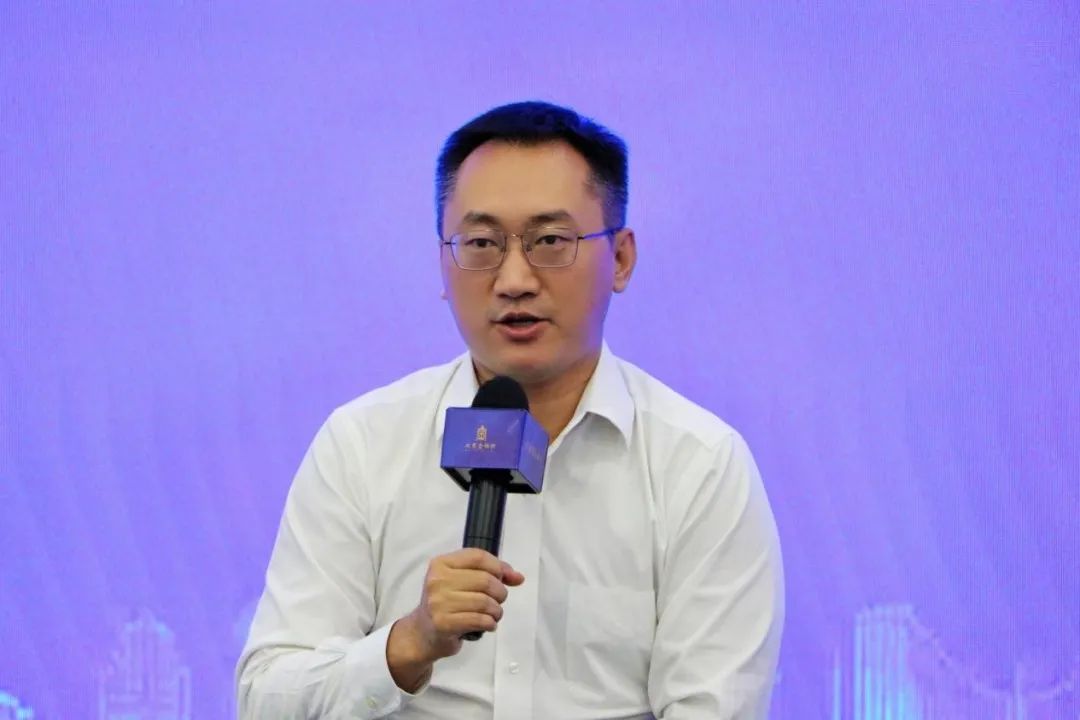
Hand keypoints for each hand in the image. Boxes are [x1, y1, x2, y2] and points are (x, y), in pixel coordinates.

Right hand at [386, 548, 524, 690]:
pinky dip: (490, 623)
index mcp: (441, 564)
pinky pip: (479, 620)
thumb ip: (489, 574)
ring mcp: (438, 602)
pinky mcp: (443, 623)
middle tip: (498, 601)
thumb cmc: (446, 604)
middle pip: (485, 579)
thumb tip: (518, 577)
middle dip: (500, 592)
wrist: (422, 633)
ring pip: (484, 601)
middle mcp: (437, 580)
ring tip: (493, 615)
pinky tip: (488, 624)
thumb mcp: (461, 582)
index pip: (478, 557)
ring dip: (497, 610)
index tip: (505, 578)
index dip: (498, 567)